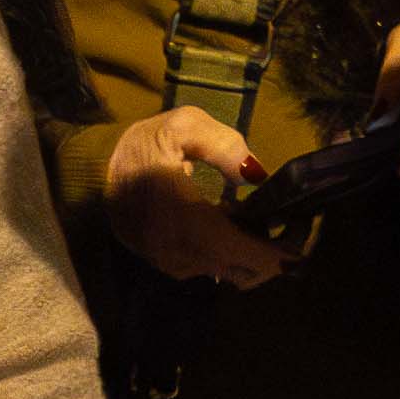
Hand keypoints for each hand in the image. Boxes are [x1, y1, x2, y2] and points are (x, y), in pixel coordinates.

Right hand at [99, 106, 292, 286]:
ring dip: (255, 252)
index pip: (243, 254)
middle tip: (293, 220)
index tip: (303, 230)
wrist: (96, 172)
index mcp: (183, 220)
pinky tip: (238, 222)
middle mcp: (180, 253)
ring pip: (231, 272)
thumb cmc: (143, 145)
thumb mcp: (184, 126)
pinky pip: (213, 267)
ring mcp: (173, 263)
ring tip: (268, 217)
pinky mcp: (169, 264)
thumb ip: (226, 146)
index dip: (280, 253)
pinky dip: (233, 252)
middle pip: (245, 272)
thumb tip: (257, 175)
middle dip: (277, 253)